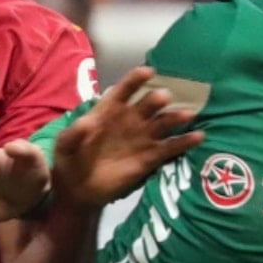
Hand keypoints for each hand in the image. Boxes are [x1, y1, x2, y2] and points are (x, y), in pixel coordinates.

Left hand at [51, 66, 203, 208]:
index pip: (124, 90)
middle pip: (147, 104)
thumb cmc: (70, 160)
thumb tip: (87, 122)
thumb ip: (74, 133)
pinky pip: (170, 148)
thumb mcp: (64, 145)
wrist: (77, 189)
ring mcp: (142, 138)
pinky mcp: (150, 159)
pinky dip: (184, 142)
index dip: (135, 80)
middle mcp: (130, 120)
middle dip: (156, 99)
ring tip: (187, 114)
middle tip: (165, 97)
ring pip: (163, 124)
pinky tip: (198, 136)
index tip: (148, 72)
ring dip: (175, 118)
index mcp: (109, 110)